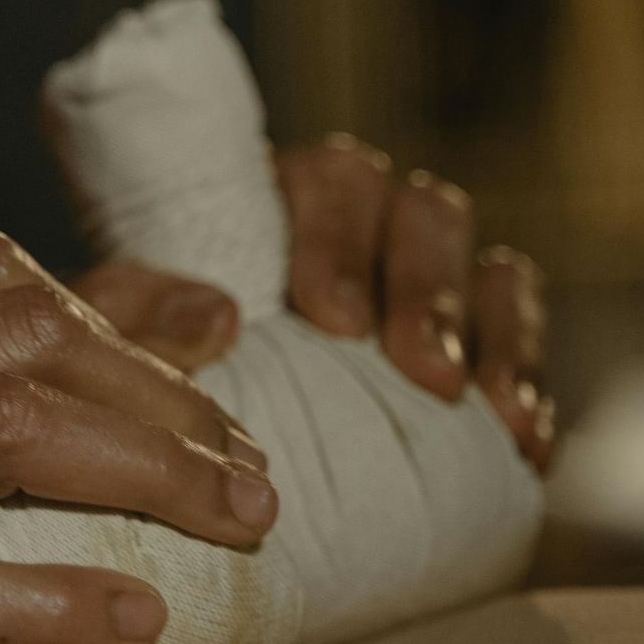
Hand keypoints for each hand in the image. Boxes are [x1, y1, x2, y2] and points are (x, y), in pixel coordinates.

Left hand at [69, 135, 555, 471]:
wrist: (200, 463)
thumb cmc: (143, 380)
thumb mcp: (114, 339)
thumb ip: (132, 311)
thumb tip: (219, 314)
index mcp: (285, 205)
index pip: (335, 180)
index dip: (340, 240)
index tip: (328, 318)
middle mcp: (367, 233)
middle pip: (426, 213)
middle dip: (426, 288)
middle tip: (420, 370)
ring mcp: (428, 289)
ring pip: (491, 267)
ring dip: (494, 332)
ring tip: (480, 410)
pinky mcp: (473, 350)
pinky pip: (523, 339)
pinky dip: (529, 381)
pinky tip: (522, 442)